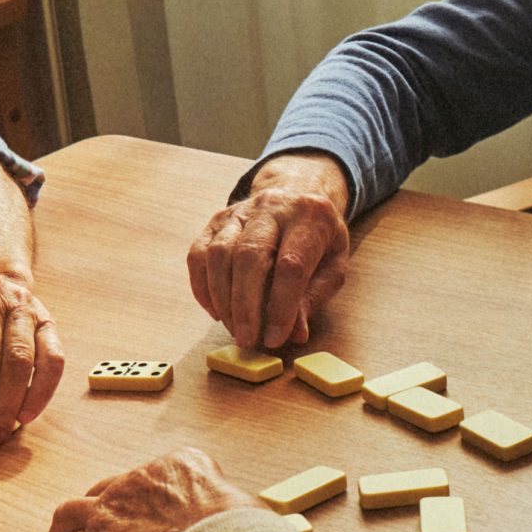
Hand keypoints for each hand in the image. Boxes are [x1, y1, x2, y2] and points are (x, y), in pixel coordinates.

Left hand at [49, 448, 258, 531]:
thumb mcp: (246, 510)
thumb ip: (234, 516)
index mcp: (182, 465)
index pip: (154, 477)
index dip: (148, 506)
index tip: (157, 529)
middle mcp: (142, 478)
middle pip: (106, 490)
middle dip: (106, 517)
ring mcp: (116, 506)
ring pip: (70, 513)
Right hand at [188, 152, 352, 349]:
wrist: (297, 191)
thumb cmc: (317, 237)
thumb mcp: (333, 265)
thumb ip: (314, 297)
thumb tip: (295, 334)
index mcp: (310, 217)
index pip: (290, 265)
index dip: (281, 305)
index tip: (275, 338)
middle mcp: (272, 207)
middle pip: (250, 256)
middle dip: (245, 305)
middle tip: (246, 339)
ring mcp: (240, 211)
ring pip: (220, 254)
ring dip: (222, 298)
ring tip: (233, 328)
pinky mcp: (217, 220)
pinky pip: (199, 253)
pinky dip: (202, 286)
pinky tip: (215, 311)